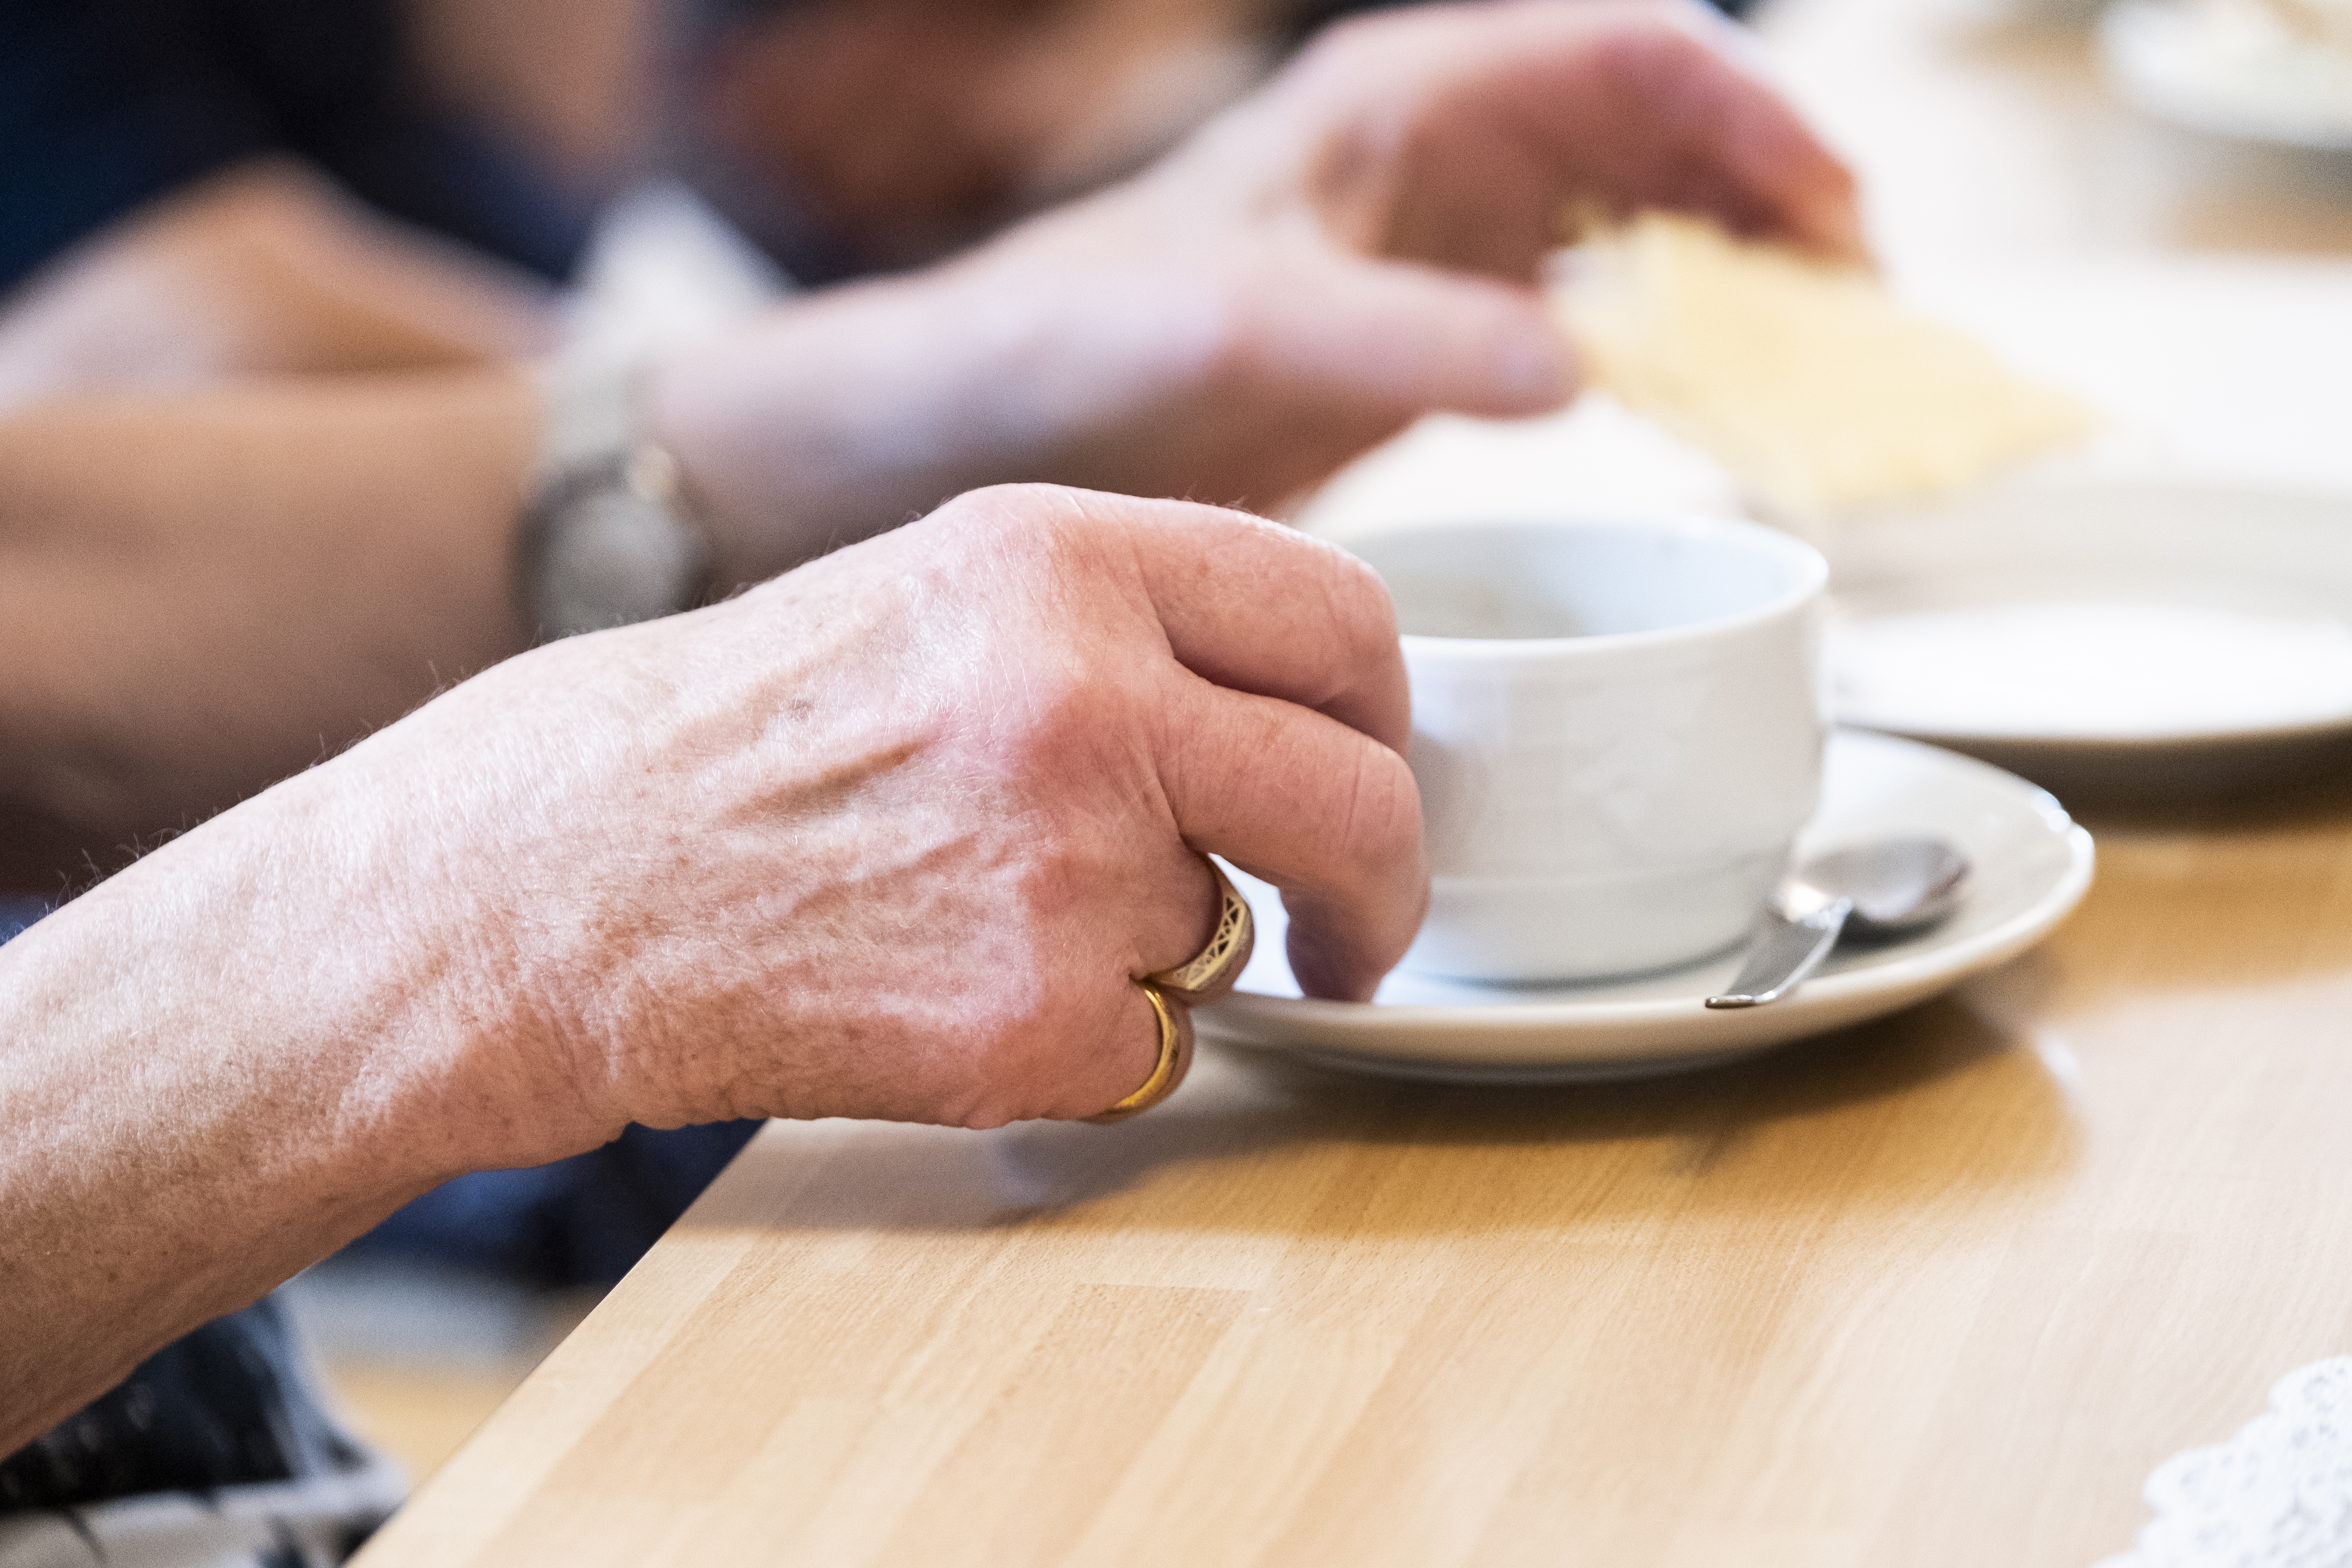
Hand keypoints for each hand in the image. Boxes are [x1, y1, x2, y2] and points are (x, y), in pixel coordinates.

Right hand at [312, 483, 1424, 1139]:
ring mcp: (1065, 866)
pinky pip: (1152, 1046)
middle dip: (1383, 886)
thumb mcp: (943, 596)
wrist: (556, 881)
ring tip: (986, 924)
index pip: (1344, 619)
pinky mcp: (1033, 1019)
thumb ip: (1128, 623)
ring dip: (1156, 952)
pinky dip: (1084, 1043)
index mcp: (1063, 560)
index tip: (1375, 772)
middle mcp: (1085, 696)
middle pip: (1360, 798)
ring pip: (1230, 934)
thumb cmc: (742, 739)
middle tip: (1352, 933)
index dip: (1387, 716)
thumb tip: (1297, 701)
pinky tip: (948, 997)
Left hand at [655, 0, 1859, 582]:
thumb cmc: (1082, 342)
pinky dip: (1659, 335)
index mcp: (1401, 106)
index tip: (1841, 216)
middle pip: (1661, 129)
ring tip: (1816, 357)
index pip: (1629, 61)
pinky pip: (1583, 299)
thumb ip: (1400, 343)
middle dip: (1772, 196)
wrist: (990, 409)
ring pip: (1636, 211)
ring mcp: (1435, 234)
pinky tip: (1699, 399)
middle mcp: (1432, 151)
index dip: (1753, 119)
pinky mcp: (1421, 321)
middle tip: (1864, 312)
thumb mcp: (1237, 333)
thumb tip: (1581, 369)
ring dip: (1731, 267)